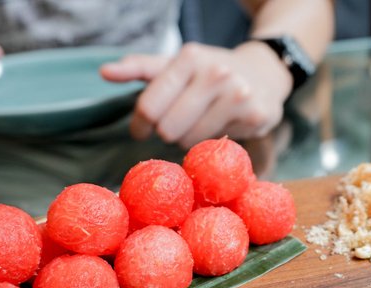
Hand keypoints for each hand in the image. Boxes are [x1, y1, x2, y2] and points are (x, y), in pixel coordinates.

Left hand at [100, 41, 292, 148]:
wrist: (265, 74)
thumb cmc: (210, 72)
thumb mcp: (176, 64)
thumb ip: (140, 68)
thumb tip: (105, 72)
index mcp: (190, 57)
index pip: (149, 107)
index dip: (140, 124)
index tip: (141, 128)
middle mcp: (216, 73)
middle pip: (168, 129)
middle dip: (166, 131)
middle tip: (176, 123)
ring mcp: (238, 95)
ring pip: (190, 141)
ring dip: (188, 139)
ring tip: (199, 123)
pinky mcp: (255, 116)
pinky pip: (215, 146)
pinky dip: (212, 142)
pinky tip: (221, 125)